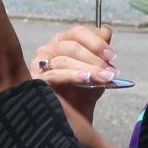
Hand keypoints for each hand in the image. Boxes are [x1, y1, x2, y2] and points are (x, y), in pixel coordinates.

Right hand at [31, 24, 117, 147]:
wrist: (72, 117)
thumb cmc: (81, 91)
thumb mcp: (96, 69)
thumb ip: (100, 49)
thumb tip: (106, 29)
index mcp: (61, 41)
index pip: (77, 33)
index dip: (95, 42)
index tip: (112, 55)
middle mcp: (48, 49)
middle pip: (71, 46)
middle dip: (94, 58)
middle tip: (112, 72)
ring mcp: (39, 64)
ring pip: (65, 60)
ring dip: (88, 69)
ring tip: (105, 78)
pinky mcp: (35, 79)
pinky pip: (54, 74)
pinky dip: (72, 75)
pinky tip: (85, 79)